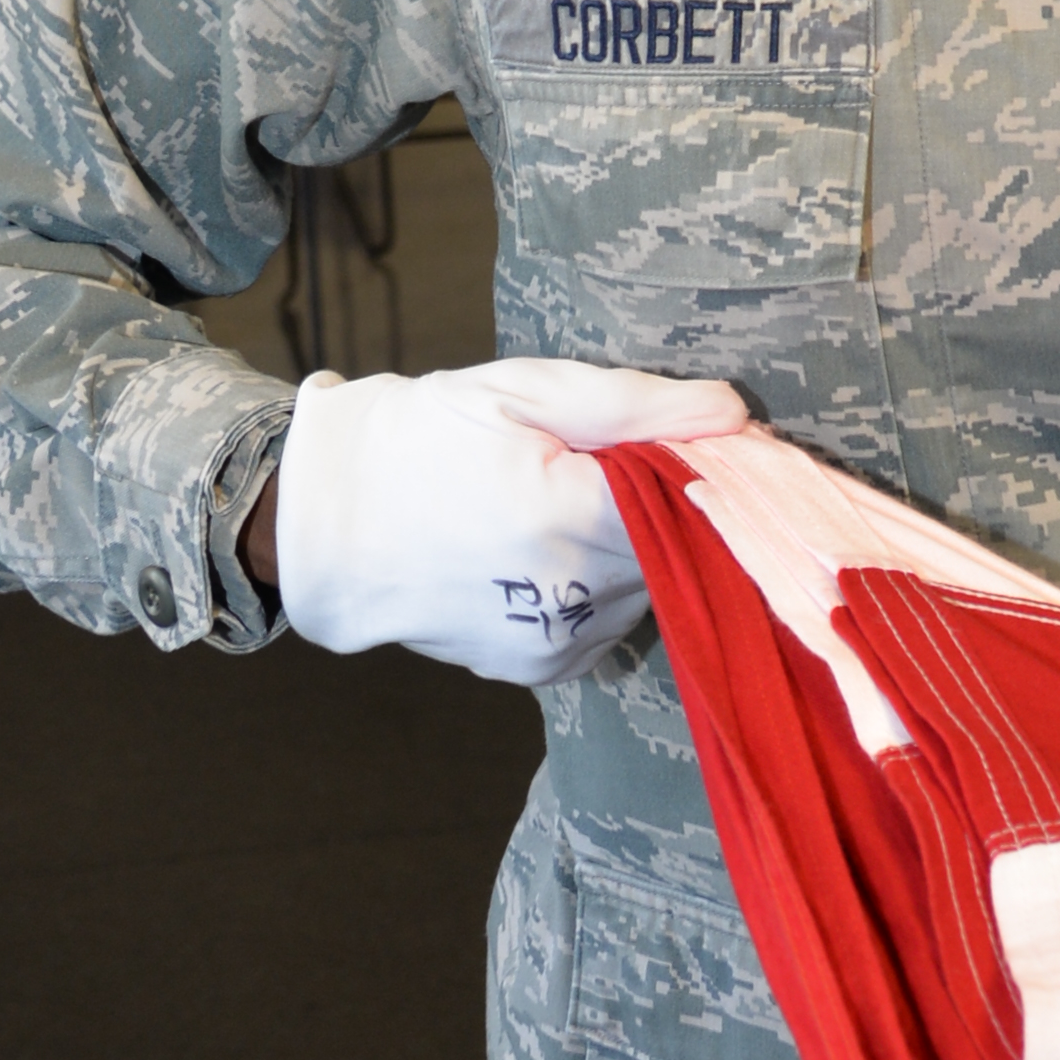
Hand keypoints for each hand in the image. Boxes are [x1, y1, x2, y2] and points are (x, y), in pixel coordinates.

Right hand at [270, 358, 746, 683]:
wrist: (326, 526)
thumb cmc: (421, 439)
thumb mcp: (523, 391)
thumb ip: (636, 404)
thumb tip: (734, 415)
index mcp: (572, 520)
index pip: (699, 502)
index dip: (709, 468)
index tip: (705, 442)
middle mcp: (573, 597)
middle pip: (674, 546)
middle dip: (662, 506)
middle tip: (603, 466)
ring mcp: (557, 642)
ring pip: (646, 587)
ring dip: (629, 549)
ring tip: (564, 505)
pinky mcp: (541, 667)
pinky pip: (607, 621)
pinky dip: (598, 586)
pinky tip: (547, 550)